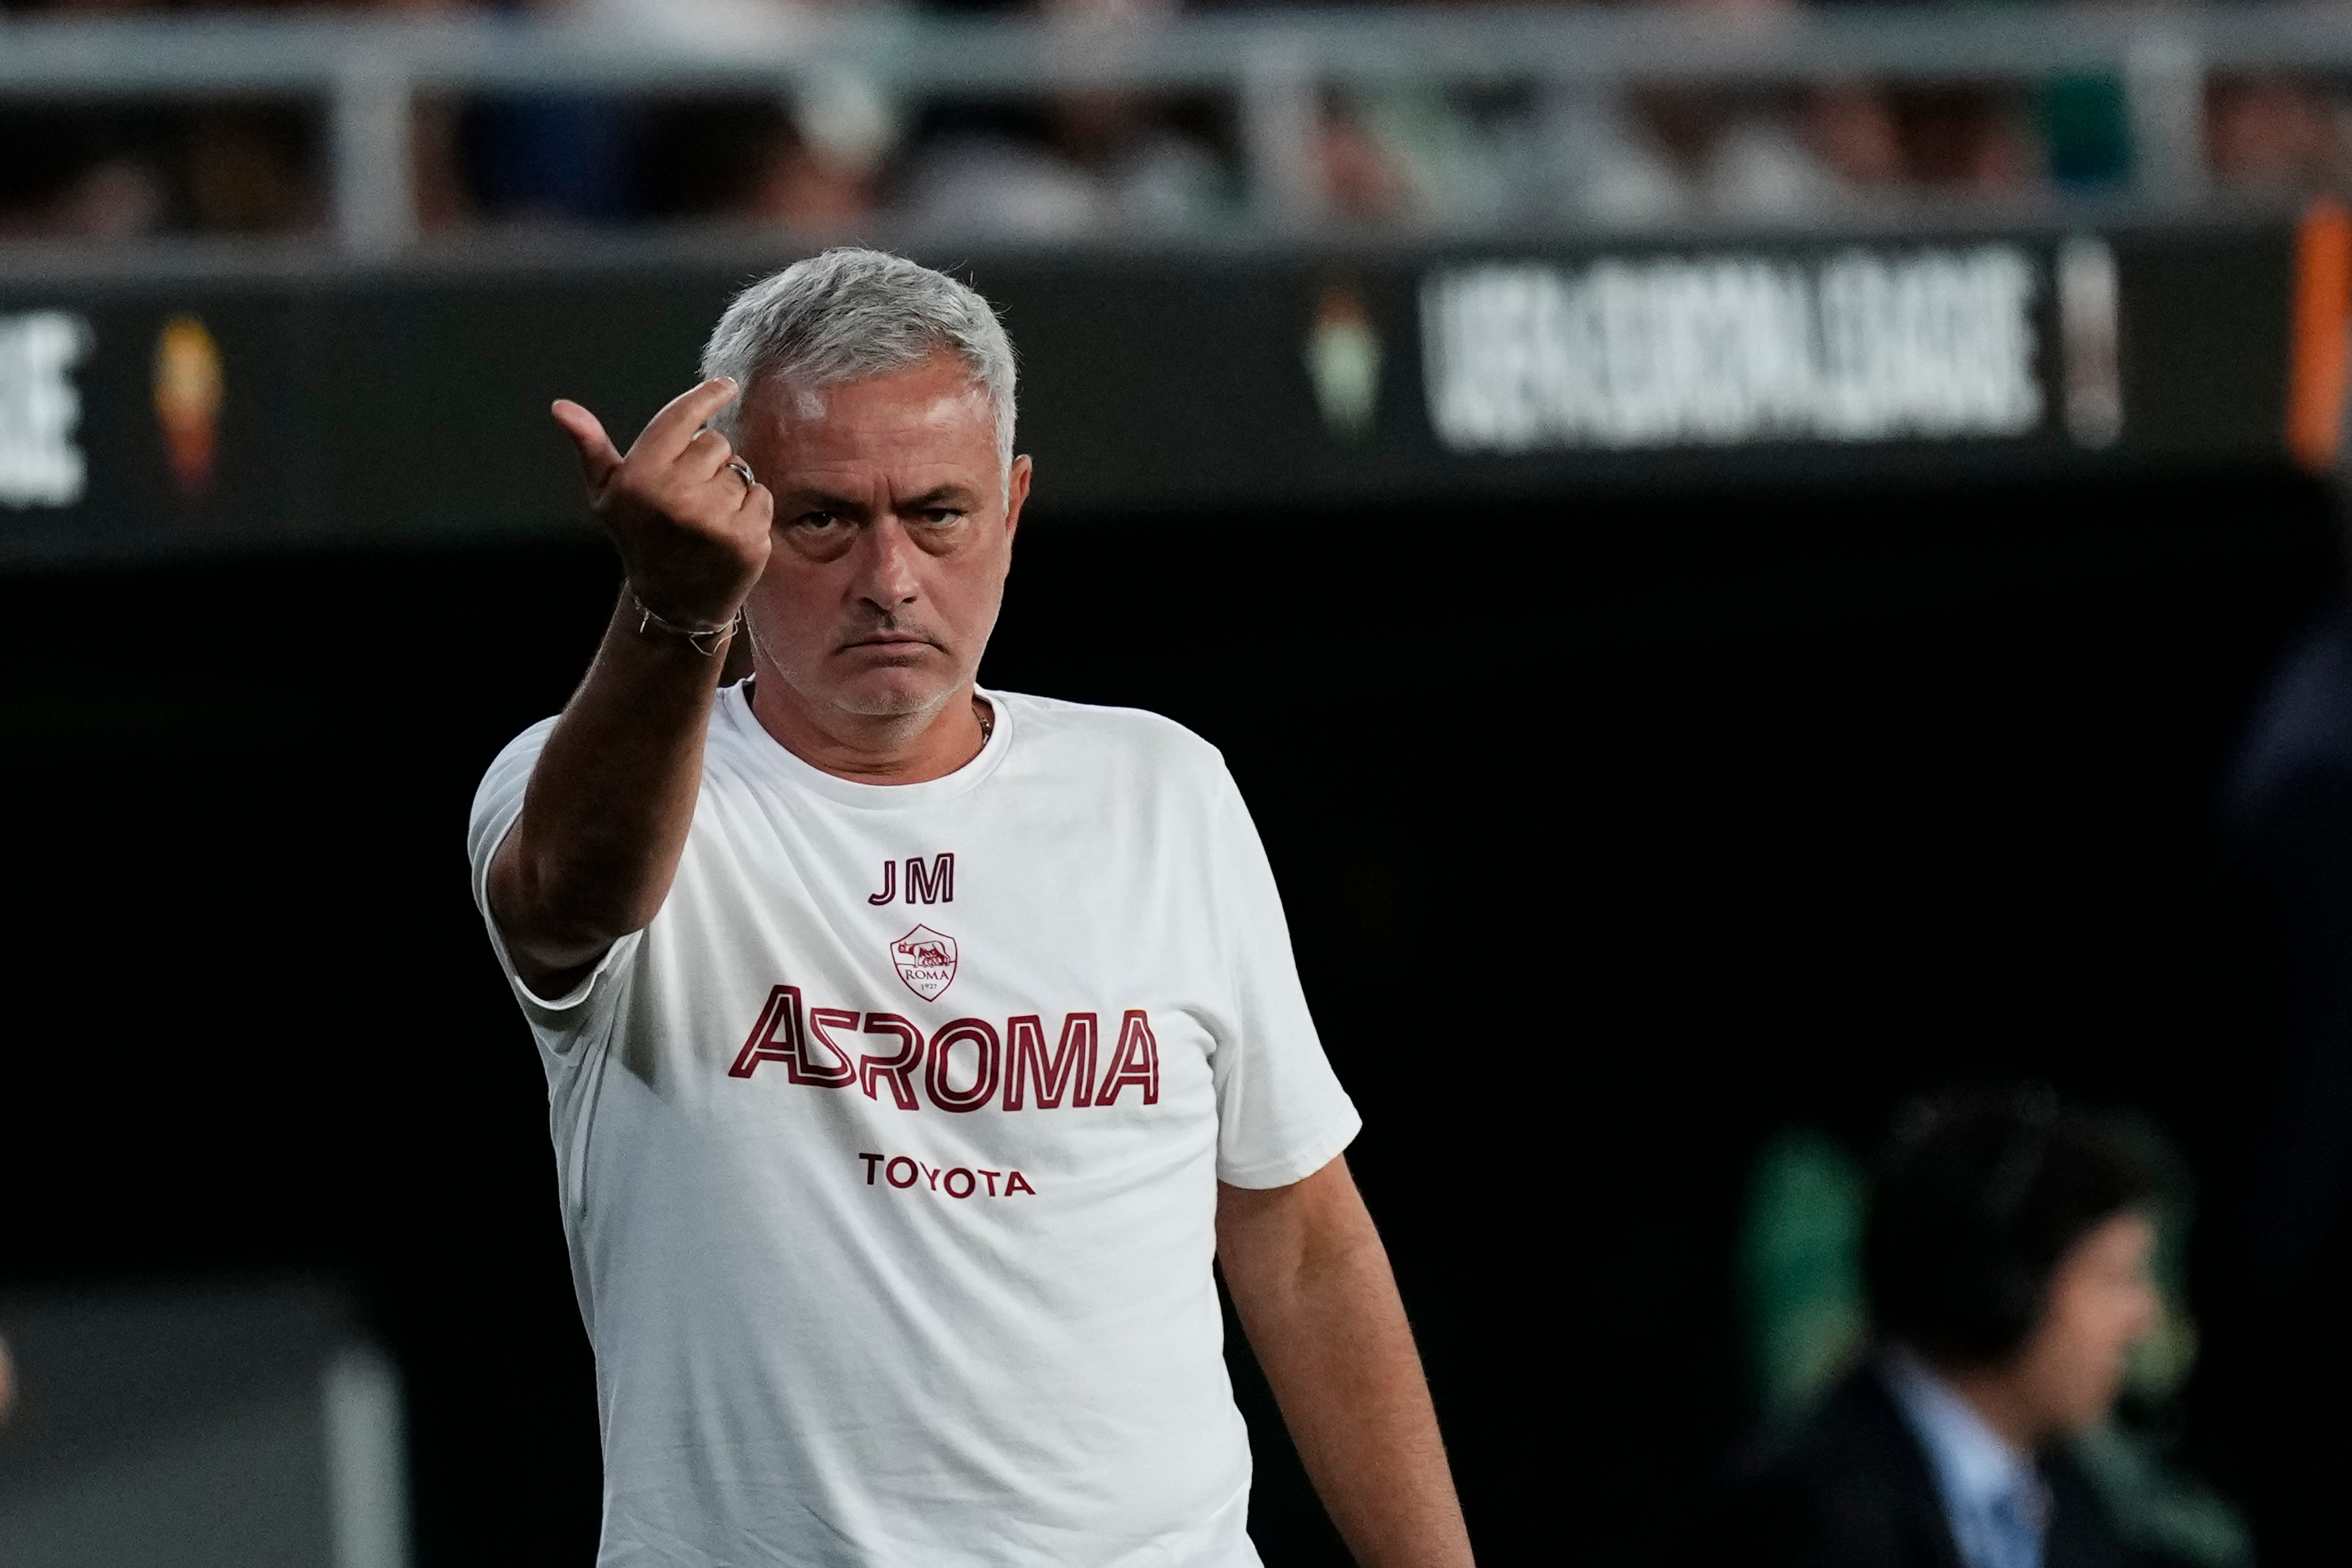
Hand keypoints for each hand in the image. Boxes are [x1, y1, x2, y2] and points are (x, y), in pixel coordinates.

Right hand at [552, 378, 772, 628]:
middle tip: (688, 497)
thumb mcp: (607, 495)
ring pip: (741, 470)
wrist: (672, 603)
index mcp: (639, 478)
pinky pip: (761, 496)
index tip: (727, 385)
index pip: (682, 418)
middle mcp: (675, 497)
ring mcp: (713, 520)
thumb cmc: (640, 537)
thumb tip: (561, 406)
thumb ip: (591, 447)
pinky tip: (728, 532)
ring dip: (729, 488)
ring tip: (705, 518)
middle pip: (716, 443)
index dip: (708, 395)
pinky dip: (751, 510)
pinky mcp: (746, 539)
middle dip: (707, 463)